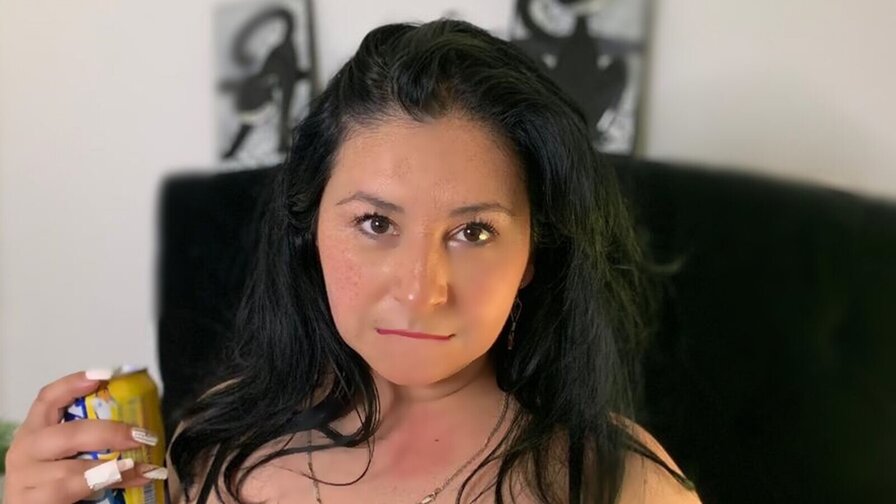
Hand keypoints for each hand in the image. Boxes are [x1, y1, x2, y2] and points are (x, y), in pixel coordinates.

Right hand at [2, 370, 166, 502]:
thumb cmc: (56, 482)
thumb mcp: (70, 455)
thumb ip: (93, 441)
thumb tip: (140, 428)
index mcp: (35, 432)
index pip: (48, 399)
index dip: (74, 383)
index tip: (105, 375)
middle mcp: (25, 450)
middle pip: (68, 433)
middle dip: (109, 432)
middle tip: (142, 435)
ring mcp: (25, 478)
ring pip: (73, 468)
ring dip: (113, 466)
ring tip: (141, 465)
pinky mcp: (31, 501)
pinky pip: (71, 490)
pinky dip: (102, 483)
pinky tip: (129, 479)